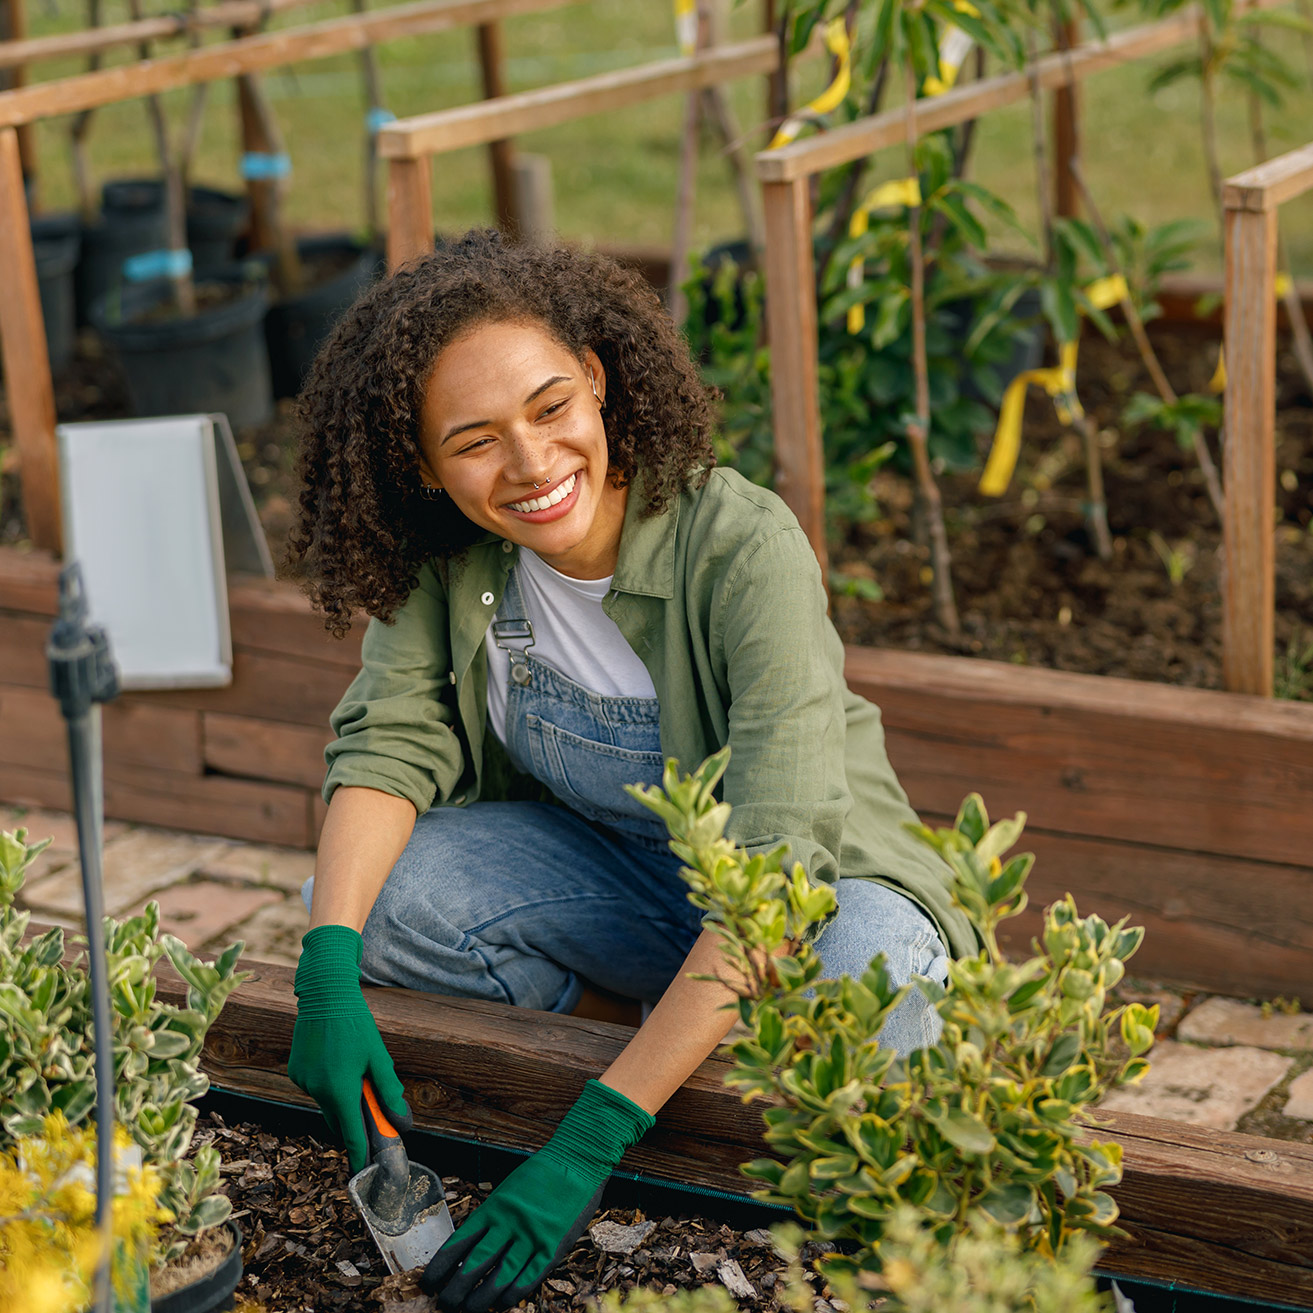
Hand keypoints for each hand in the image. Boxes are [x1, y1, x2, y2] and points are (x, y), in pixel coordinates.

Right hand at [287, 924, 410, 1173]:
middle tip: (370, 1114)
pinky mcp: (296, 1072)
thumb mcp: (378, 1056)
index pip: (352, 1134)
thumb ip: (388, 1091)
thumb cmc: (355, 1023)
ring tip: (353, 1071)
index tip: (363, 1173)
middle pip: (338, 1120)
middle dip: (353, 1122)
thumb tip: (400, 1121)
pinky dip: (328, 1085)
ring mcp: (304, 1081)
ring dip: (341, 1099)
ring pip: (326, 1103)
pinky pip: (315, 1088)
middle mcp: (317, 1090)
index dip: (359, 1155)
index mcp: (340, 1089)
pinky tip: (336, 1062)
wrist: (324, 994)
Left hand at [421, 1079, 653, 1310]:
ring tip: (467, 1310)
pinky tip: (501, 1304)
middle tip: (444, 1304)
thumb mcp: (509, 1189)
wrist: (578, 1160)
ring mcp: (532, 1236)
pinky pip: (529, 1277)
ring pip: (500, 1276)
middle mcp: (509, 1223)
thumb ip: (493, 1217)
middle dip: (456, 1289)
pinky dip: (513, 1294)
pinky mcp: (553, 1246)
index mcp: (494, 1207)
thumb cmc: (542, 1174)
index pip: (459, 1242)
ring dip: (481, 1298)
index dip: (441, 1266)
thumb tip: (470, 1247)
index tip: (429, 1282)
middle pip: (475, 1264)